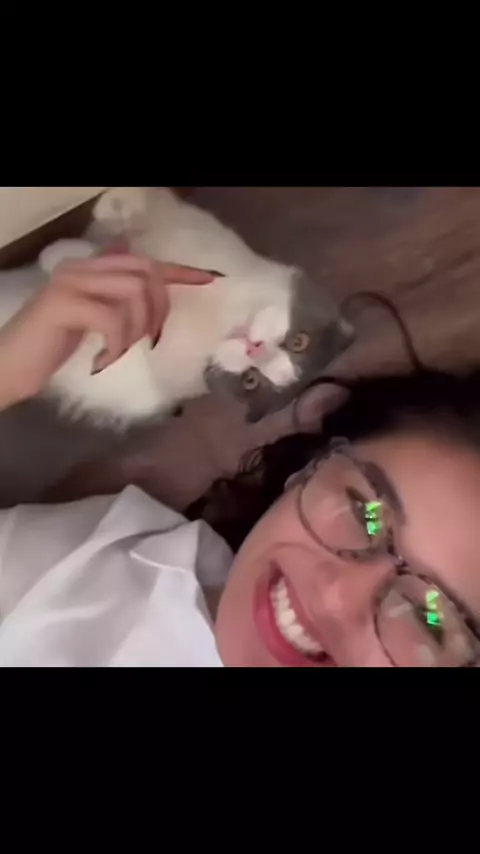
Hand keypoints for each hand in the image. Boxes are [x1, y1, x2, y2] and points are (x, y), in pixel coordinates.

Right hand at [0, 254, 215, 408]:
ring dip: (137, 330)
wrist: (10, 367)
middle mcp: (81, 267)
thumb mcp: (91, 320)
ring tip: (119, 352)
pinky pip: (114, 319)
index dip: (179, 271)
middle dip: (159, 309)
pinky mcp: (64, 305)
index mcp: (90, 267)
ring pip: (135, 293)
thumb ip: (114, 298)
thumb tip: (146, 278)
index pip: (144, 261)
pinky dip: (116, 345)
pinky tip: (101, 362)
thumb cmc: (50, 346)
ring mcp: (72, 282)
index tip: (209, 280)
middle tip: (149, 340)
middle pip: (146, 273)